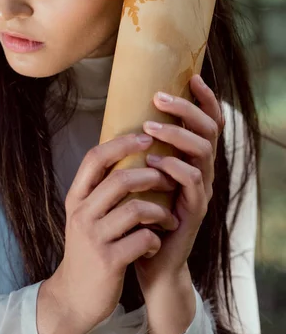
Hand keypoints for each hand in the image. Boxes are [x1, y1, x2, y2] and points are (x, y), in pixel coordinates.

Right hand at [43, 132, 178, 333]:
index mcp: (76, 197)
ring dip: (160, 212)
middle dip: (151, 176)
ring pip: (136, 209)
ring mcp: (94, 238)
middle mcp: (82, 213)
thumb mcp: (84, 216)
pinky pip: (143, 239)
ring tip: (168, 218)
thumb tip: (126, 155)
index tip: (145, 137)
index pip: (95, 158)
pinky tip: (154, 244)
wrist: (74, 296)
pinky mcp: (109, 261)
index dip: (122, 143)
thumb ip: (99, 191)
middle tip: (169, 180)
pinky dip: (155, 239)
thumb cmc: (87, 249)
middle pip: (120, 179)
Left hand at [134, 74, 223, 300]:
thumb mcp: (143, 172)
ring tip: (150, 126)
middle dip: (187, 109)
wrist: (147, 256)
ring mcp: (201, 189)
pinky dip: (174, 167)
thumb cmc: (142, 209)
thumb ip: (144, 146)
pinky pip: (193, 181)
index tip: (192, 77)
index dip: (205, 99)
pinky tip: (154, 160)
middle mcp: (203, 169)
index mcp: (193, 157)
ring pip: (203, 151)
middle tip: (160, 98)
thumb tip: (124, 111)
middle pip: (209, 130)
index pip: (208, 122)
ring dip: (177, 134)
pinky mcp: (194, 210)